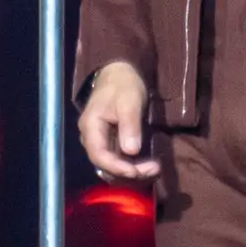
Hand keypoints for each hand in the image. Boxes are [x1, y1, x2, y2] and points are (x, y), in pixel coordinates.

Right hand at [79, 62, 156, 182]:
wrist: (120, 74)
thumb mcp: (129, 103)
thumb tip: (131, 151)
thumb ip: (129, 126)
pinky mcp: (110, 143)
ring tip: (154, 168)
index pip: (98, 156)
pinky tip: (149, 165)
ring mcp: (100, 141)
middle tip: (153, 169)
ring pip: (112, 166)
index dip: (116, 167)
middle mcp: (91, 138)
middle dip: (129, 172)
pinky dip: (133, 165)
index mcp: (90, 127)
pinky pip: (118, 160)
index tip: (136, 171)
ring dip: (133, 171)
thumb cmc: (123, 86)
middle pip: (105, 165)